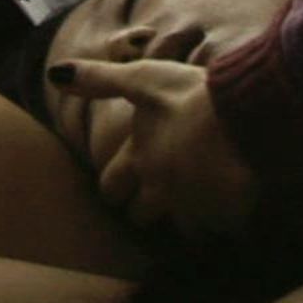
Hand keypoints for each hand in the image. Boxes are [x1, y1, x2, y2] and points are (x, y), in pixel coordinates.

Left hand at [50, 58, 257, 240]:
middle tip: (164, 193)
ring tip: (205, 197)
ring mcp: (193, 208)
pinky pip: (220, 229)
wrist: (248, 115)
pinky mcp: (225, 218)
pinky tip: (236, 200)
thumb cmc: (193, 95)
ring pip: (181, 227)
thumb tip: (54, 73)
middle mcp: (160, 189)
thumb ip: (100, 80)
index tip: (125, 184)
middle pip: (141, 216)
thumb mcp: (144, 79)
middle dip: (148, 208)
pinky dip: (225, 219)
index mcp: (140, 159)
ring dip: (190, 216)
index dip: (115, 188)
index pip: (111, 188)